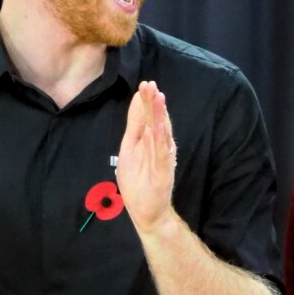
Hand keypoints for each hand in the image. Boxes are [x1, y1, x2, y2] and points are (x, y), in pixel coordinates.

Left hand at [116, 81, 176, 233]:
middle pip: (156, 120)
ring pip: (161, 133)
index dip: (146, 100)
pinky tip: (159, 128)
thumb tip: (137, 100)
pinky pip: (163, 154)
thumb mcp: (130, 147)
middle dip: (153, 102)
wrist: (145, 211)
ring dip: (160, 116)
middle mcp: (159, 146)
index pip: (148, 115)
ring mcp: (162, 158)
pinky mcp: (164, 173)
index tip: (145, 83)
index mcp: (150, 139)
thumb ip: (135, 125)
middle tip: (150, 84)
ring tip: (158, 98)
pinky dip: (162, 141)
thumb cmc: (138, 179)